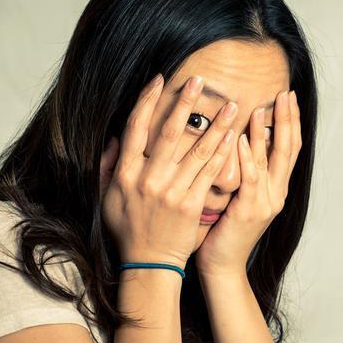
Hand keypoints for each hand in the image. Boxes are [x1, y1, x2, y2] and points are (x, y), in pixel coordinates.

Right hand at [100, 74, 238, 268]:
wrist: (149, 263)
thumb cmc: (128, 229)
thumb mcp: (108, 197)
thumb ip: (109, 165)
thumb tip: (116, 136)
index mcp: (125, 174)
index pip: (135, 128)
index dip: (147, 101)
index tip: (158, 80)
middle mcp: (148, 179)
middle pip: (168, 132)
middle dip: (184, 103)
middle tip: (199, 80)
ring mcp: (171, 191)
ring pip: (196, 150)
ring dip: (215, 125)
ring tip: (232, 106)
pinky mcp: (191, 204)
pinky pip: (209, 173)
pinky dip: (222, 153)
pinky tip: (234, 137)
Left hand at [195, 90, 301, 275]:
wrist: (222, 265)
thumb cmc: (224, 229)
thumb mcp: (239, 196)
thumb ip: (244, 171)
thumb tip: (240, 140)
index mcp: (276, 189)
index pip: (289, 148)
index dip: (291, 122)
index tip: (287, 97)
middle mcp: (277, 193)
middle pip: (289, 149)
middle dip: (288, 119)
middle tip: (285, 93)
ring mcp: (266, 203)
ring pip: (272, 160)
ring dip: (268, 131)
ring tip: (263, 105)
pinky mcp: (249, 211)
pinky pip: (251, 179)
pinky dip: (250, 157)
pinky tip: (246, 137)